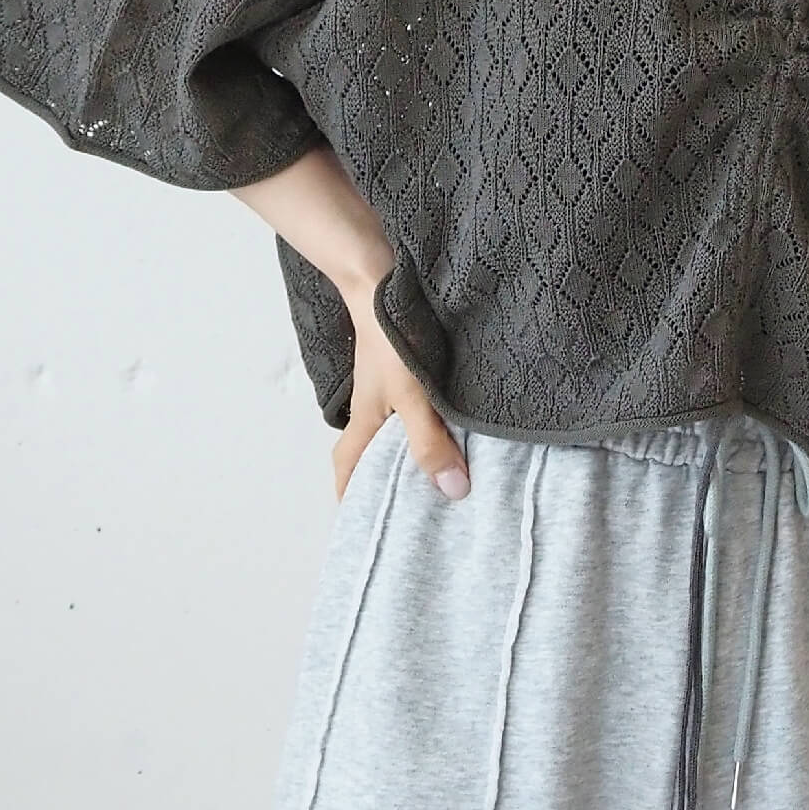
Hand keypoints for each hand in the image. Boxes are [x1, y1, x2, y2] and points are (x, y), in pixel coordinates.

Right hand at [332, 270, 471, 505]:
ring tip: (452, 474)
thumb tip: (453, 491)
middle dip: (393, 482)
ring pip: (399, 432)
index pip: (348, 473)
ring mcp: (390, 389)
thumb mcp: (413, 396)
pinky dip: (434, 424)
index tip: (374, 527)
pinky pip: (418, 408)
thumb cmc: (390, 341)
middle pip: (375, 457)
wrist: (384, 282)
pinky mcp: (408, 370)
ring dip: (419, 451)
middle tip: (426, 508)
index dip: (354, 502)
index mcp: (363, 426)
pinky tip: (461, 427)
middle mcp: (374, 411)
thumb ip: (430, 441)